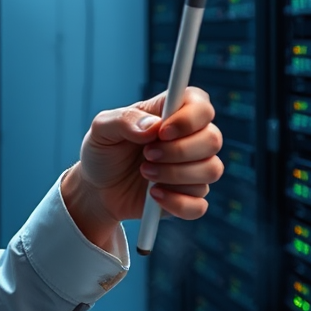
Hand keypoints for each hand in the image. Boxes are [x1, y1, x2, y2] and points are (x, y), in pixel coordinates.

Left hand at [60, 87, 222, 249]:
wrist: (96, 188)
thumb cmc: (103, 151)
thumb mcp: (101, 129)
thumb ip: (123, 120)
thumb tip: (153, 127)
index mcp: (171, 114)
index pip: (201, 105)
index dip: (189, 118)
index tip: (163, 131)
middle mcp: (189, 139)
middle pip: (213, 139)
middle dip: (178, 150)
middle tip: (147, 154)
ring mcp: (193, 170)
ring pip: (211, 170)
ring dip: (175, 174)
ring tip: (145, 172)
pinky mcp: (189, 198)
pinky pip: (200, 204)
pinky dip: (176, 202)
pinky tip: (154, 196)